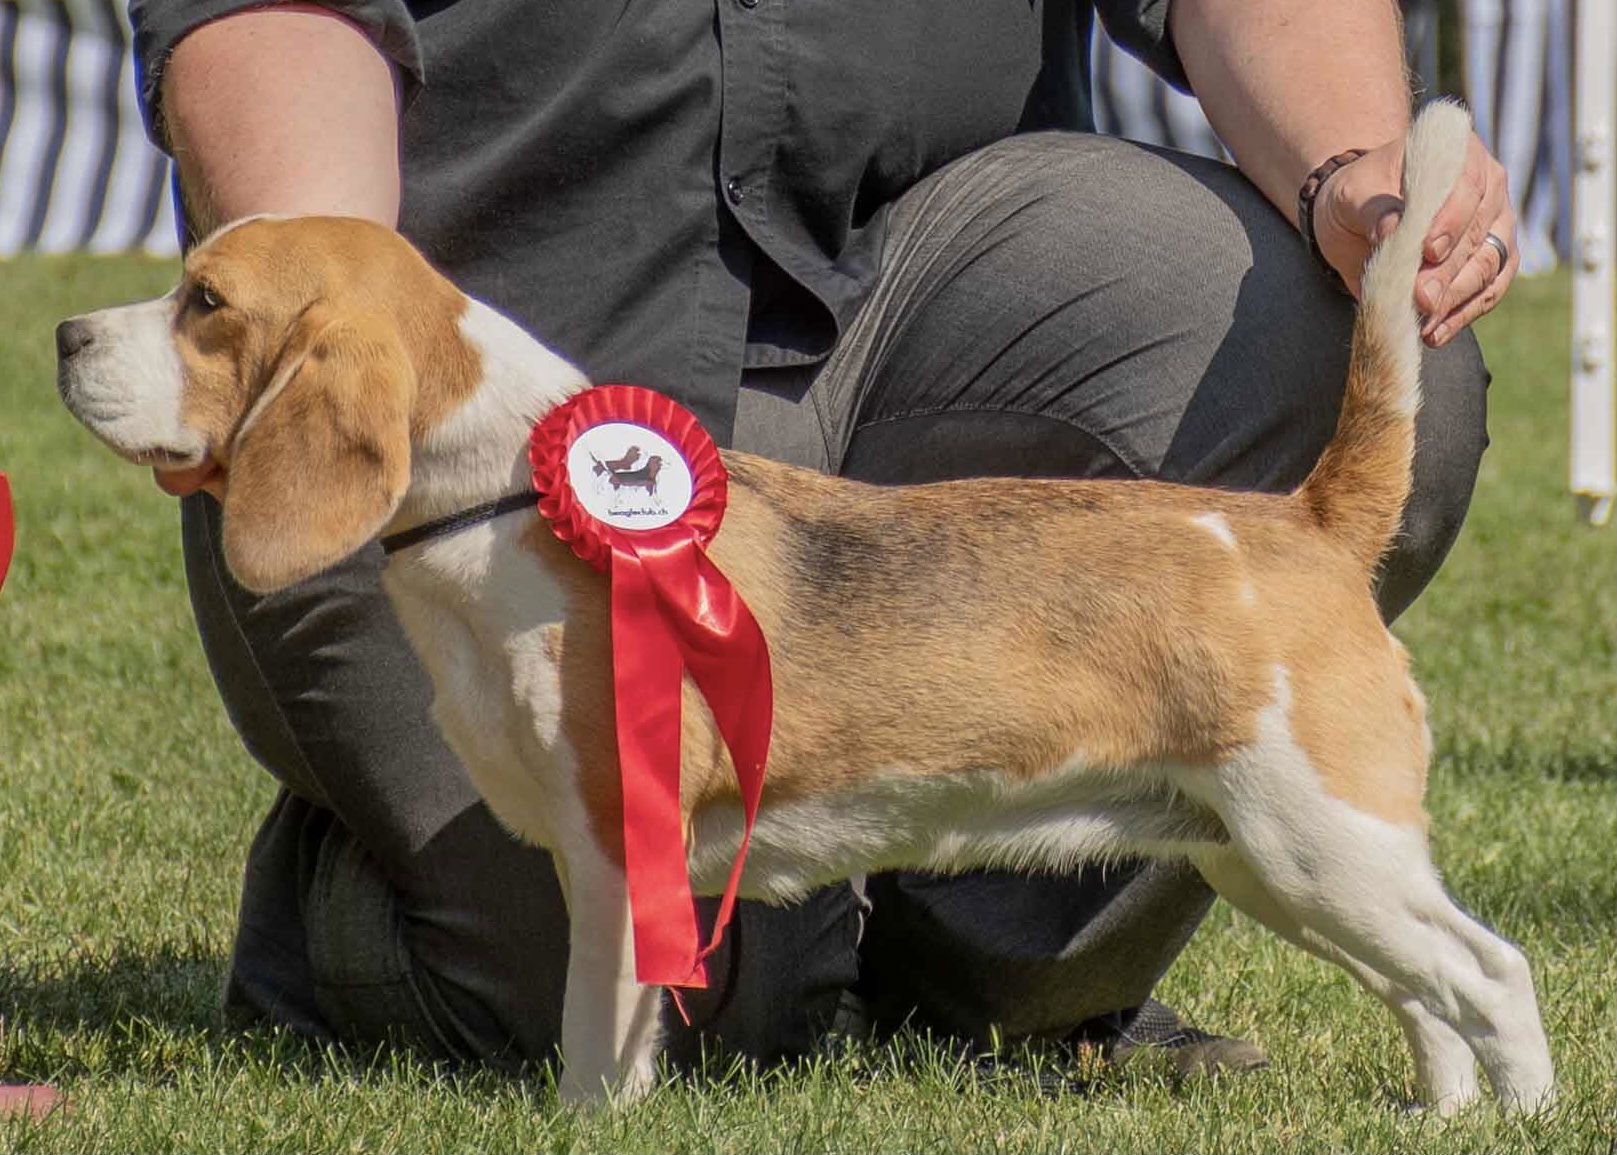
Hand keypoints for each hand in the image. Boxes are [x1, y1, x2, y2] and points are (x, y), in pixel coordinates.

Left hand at [1313, 129, 1517, 345]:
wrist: (1357, 218)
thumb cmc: (1357, 197)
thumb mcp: (1352, 196)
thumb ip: (1373, 209)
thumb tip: (1391, 228)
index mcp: (1459, 156)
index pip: (1467, 186)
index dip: (1451, 220)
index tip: (1428, 250)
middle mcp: (1488, 188)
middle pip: (1478, 233)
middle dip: (1448, 272)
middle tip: (1422, 300)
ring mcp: (1495, 227)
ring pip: (1489, 267)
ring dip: (1456, 299)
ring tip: (1424, 323)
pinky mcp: (1493, 264)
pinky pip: (1488, 292)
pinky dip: (1462, 315)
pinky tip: (1435, 335)